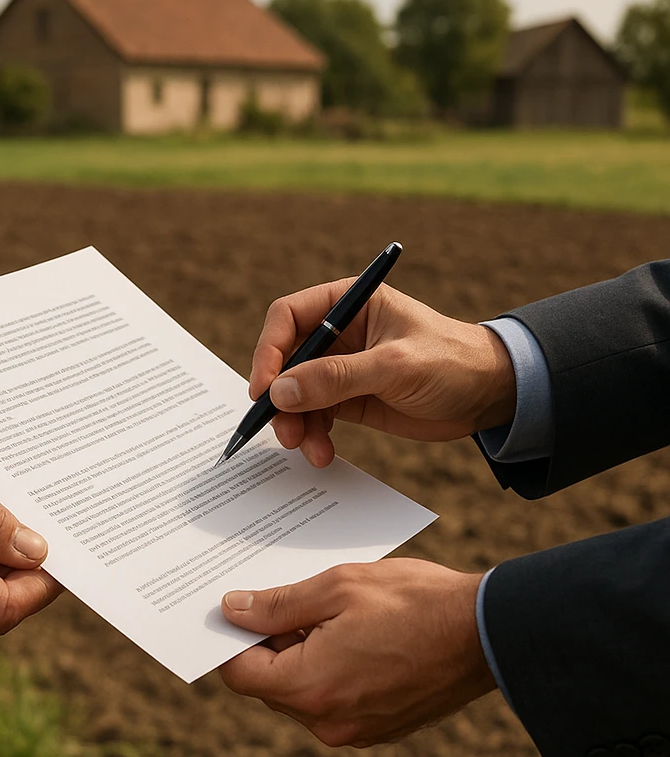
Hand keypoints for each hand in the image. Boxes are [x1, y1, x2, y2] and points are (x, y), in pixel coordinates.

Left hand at [218, 559, 495, 746]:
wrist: (489, 631)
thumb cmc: (413, 602)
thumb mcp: (337, 588)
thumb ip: (277, 605)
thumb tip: (232, 610)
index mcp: (312, 688)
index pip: (241, 673)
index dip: (231, 639)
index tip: (233, 608)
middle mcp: (330, 722)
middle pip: (271, 684)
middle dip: (270, 643)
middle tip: (284, 597)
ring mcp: (358, 730)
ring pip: (303, 691)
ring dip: (302, 654)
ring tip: (326, 610)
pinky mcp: (382, 726)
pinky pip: (335, 699)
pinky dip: (331, 668)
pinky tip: (351, 632)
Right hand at [250, 281, 516, 466]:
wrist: (492, 395)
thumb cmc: (452, 361)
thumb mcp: (394, 366)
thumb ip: (337, 377)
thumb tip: (281, 390)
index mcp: (348, 303)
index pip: (288, 318)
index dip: (269, 351)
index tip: (264, 388)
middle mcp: (338, 333)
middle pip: (285, 360)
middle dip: (280, 396)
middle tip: (282, 428)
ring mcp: (341, 368)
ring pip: (296, 393)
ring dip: (295, 422)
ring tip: (307, 448)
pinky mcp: (348, 398)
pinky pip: (315, 416)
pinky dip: (312, 435)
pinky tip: (322, 452)